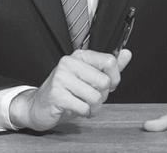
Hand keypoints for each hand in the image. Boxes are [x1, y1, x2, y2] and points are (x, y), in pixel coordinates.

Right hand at [9, 48, 131, 130]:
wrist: (40, 105)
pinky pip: (83, 107)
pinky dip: (82, 113)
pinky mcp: (56, 93)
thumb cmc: (68, 91)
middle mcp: (69, 62)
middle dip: (101, 96)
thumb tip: (127, 53)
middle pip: (104, 81)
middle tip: (88, 96)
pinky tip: (73, 108)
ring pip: (95, 97)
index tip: (107, 85)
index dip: (114, 78)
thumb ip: (109, 67)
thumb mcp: (90, 77)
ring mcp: (61, 77)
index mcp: (80, 55)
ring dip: (92, 107)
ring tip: (81, 103)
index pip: (109, 60)